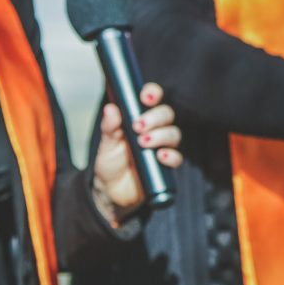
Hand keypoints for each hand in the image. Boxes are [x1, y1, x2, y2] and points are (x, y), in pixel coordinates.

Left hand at [92, 82, 182, 223]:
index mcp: (140, 117)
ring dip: (160, 135)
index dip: (152, 93)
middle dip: (155, 118)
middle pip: (166, 114)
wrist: (112, 190)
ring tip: (143, 142)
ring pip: (174, 133)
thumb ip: (109, 126)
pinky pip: (177, 157)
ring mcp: (162, 146)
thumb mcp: (106, 143)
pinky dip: (170, 155)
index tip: (145, 97)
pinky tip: (159, 156)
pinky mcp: (166, 164)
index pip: (152, 99)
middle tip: (138, 126)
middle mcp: (155, 129)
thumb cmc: (110, 161)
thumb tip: (111, 108)